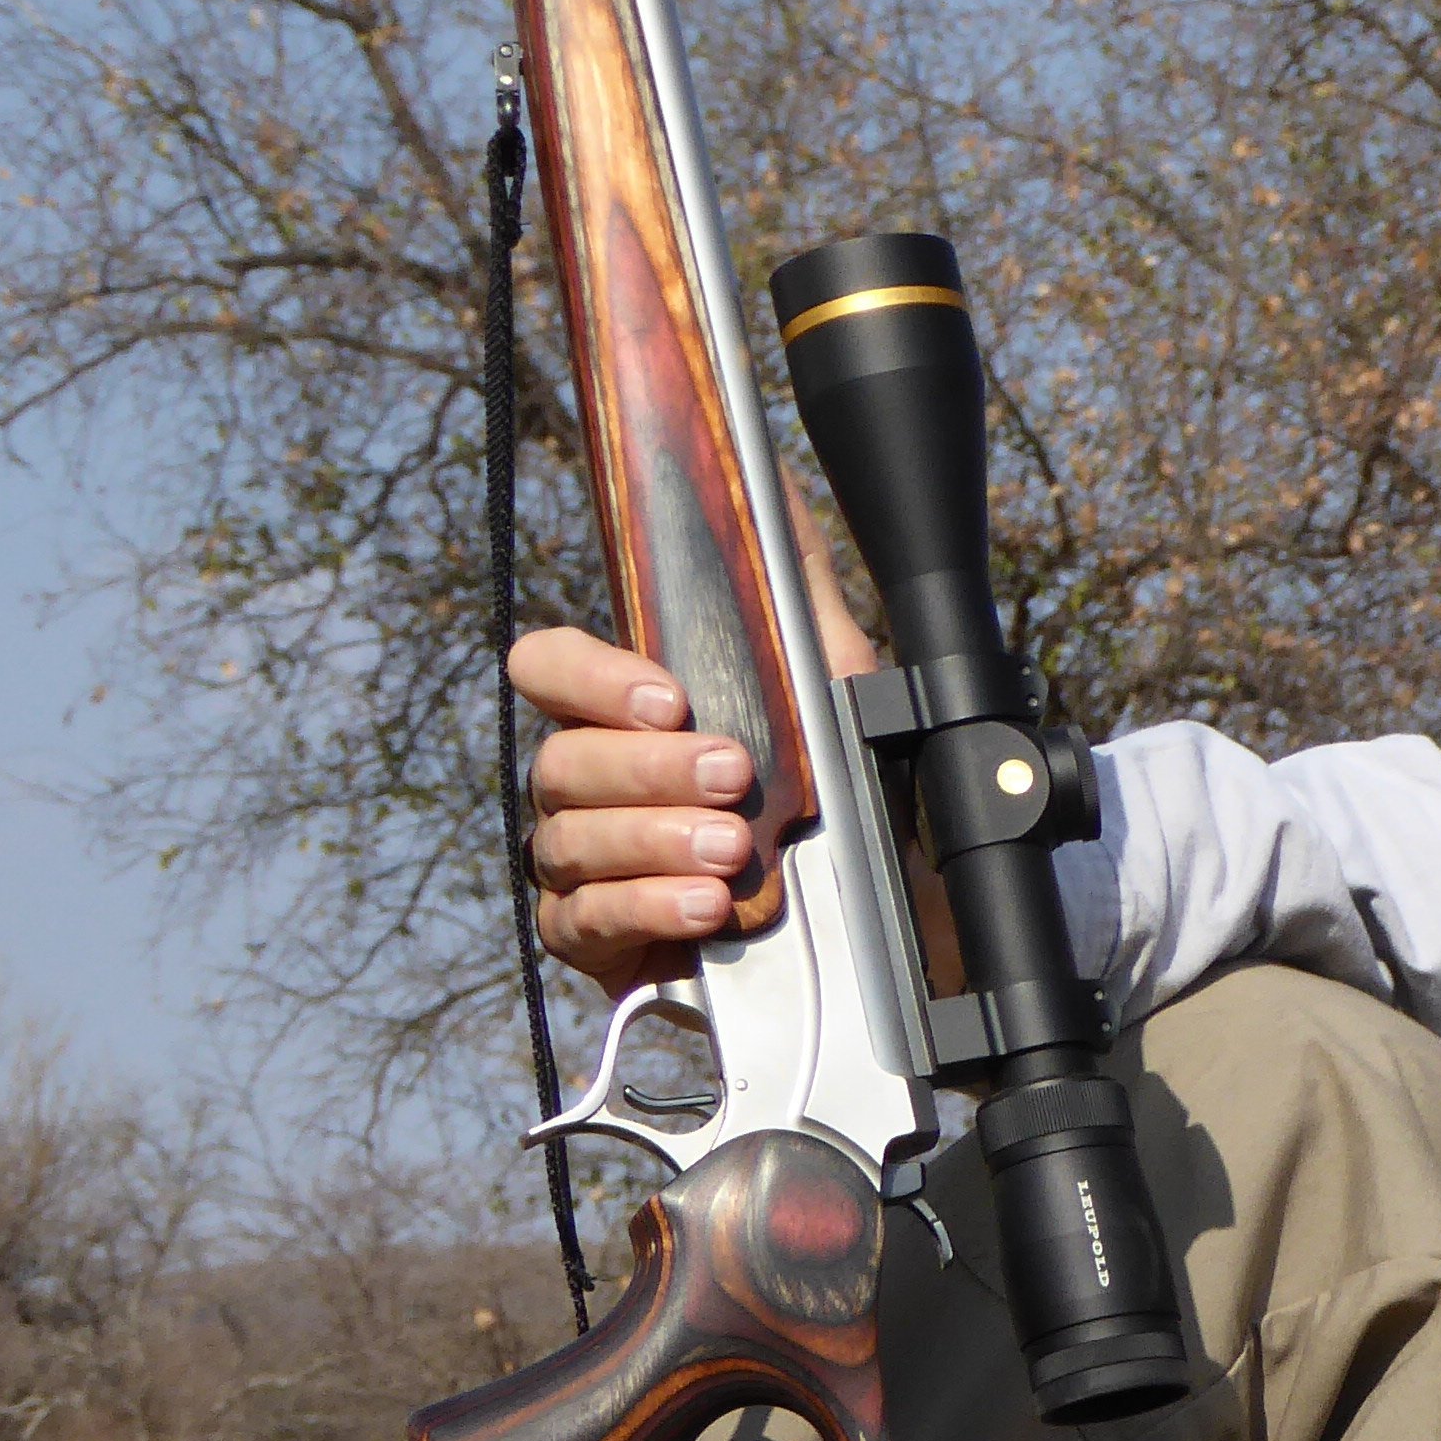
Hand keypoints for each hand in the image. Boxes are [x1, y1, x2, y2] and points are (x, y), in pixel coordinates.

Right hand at [513, 505, 881, 999]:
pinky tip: (703, 907)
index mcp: (629, 717)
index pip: (550, 669)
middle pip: (562, 761)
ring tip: (730, 850)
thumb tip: (778, 498)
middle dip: (648, 769)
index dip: (588, 677)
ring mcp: (586, 865)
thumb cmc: (847, 804)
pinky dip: (643, 910)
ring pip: (567, 840)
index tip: (669, 698)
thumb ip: (800, 599)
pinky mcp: (599, 942)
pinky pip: (580, 922)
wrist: (890, 931)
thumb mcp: (840, 692)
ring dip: (652, 839)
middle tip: (733, 778)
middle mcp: (592, 785)